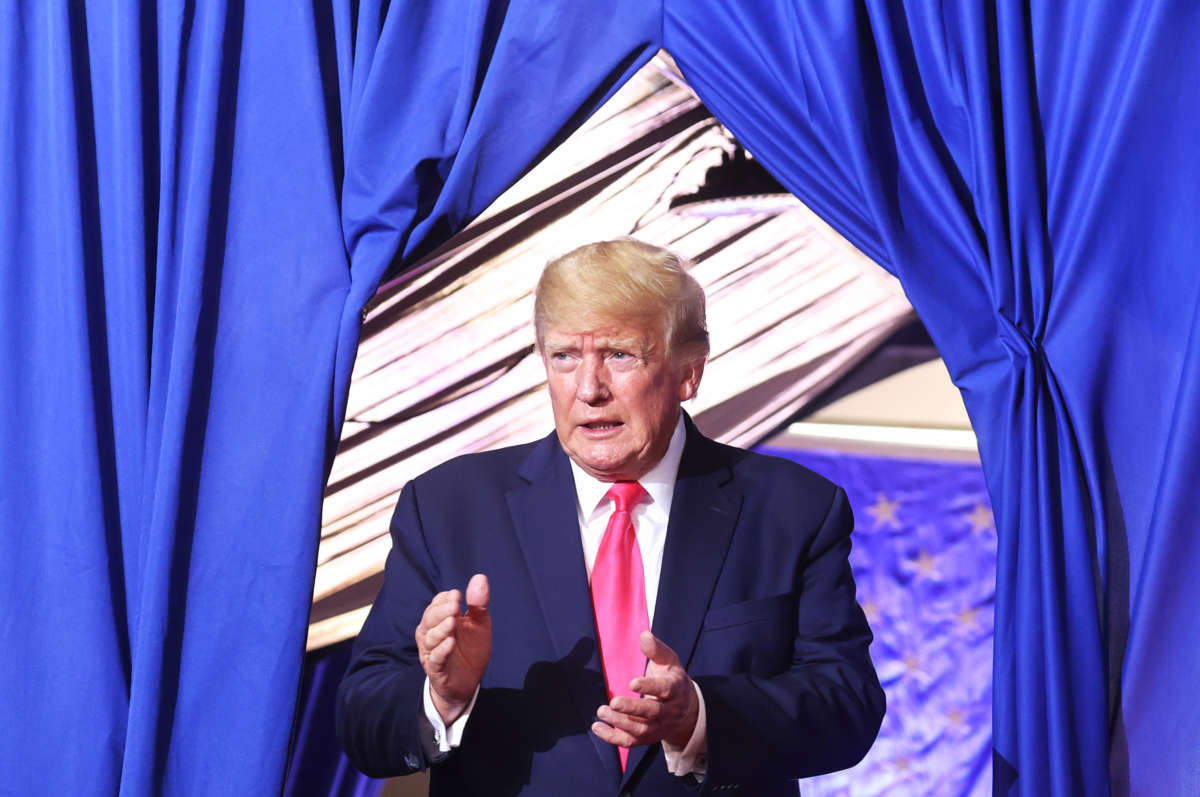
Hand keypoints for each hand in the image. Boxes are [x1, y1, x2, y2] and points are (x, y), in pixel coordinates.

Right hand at [416, 573, 490, 724]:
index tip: (457, 595)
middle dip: (441, 612)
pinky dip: (442, 650)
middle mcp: (432, 633)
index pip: (437, 603)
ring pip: (430, 638)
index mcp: (441, 619)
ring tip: (453, 623)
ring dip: (441, 630)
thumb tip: (480, 577)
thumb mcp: (479, 623)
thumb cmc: (471, 648)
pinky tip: (450, 643)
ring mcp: (432, 651)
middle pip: (430, 618)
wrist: (468, 681)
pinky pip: (435, 658)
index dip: (445, 599)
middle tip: (454, 607)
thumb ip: (478, 603)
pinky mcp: (435, 668)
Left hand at [593, 631, 698, 748]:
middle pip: (652, 713)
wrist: (687, 711)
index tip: (631, 683)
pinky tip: (597, 727)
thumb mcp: (670, 662)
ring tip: (602, 711)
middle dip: (632, 709)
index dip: (649, 687)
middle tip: (613, 702)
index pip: (664, 689)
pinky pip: (631, 742)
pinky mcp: (647, 738)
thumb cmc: (672, 680)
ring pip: (641, 730)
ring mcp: (658, 727)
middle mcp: (668, 711)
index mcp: (675, 689)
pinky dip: (613, 738)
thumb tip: (644, 635)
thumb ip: (656, 649)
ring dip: (620, 723)